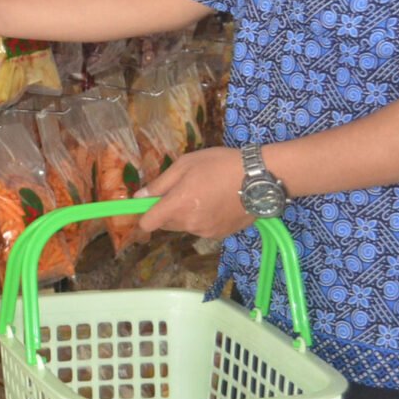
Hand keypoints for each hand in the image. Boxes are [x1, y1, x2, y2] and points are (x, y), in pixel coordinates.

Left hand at [136, 147, 251, 239]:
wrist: (258, 178)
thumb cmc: (220, 164)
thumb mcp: (186, 164)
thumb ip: (161, 183)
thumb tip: (139, 196)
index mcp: (178, 205)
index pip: (148, 223)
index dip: (145, 214)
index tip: (150, 204)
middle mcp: (189, 223)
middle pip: (166, 224)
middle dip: (168, 210)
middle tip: (184, 190)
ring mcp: (205, 232)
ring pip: (185, 226)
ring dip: (188, 214)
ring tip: (206, 194)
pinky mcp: (220, 235)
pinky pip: (202, 228)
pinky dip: (204, 219)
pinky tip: (218, 203)